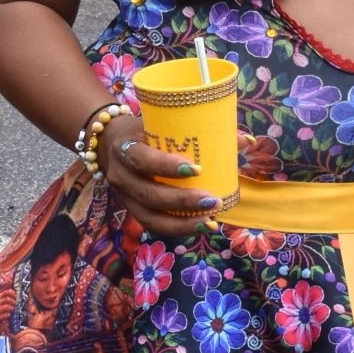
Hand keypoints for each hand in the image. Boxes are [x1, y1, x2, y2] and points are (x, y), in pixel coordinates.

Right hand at [98, 111, 217, 238]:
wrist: (107, 143)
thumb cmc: (143, 130)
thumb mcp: (160, 123)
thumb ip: (196, 130)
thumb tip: (246, 140)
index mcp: (125, 147)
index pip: (141, 158)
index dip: (166, 166)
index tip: (196, 169)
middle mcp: (120, 175)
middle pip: (149, 194)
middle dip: (183, 201)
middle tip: (214, 201)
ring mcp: (124, 196)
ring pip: (150, 217)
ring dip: (182, 223)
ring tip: (210, 222)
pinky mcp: (131, 209)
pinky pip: (153, 224)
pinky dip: (177, 228)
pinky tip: (200, 227)